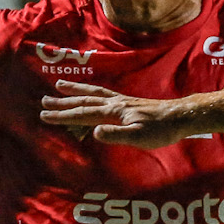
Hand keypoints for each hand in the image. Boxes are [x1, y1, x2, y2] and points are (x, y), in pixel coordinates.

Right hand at [39, 82, 193, 147]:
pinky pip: (102, 94)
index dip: (63, 115)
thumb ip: (115, 135)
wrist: (179, 117)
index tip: (45, 115)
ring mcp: (121, 101)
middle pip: (83, 101)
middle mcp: (114, 103)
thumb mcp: (138, 137)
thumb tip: (93, 133)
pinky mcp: (128, 103)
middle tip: (43, 101)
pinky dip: (91, 91)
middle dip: (62, 102)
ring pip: (92, 94)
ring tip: (59, 85)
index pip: (83, 114)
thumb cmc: (161, 131)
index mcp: (113, 112)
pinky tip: (90, 93)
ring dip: (74, 91)